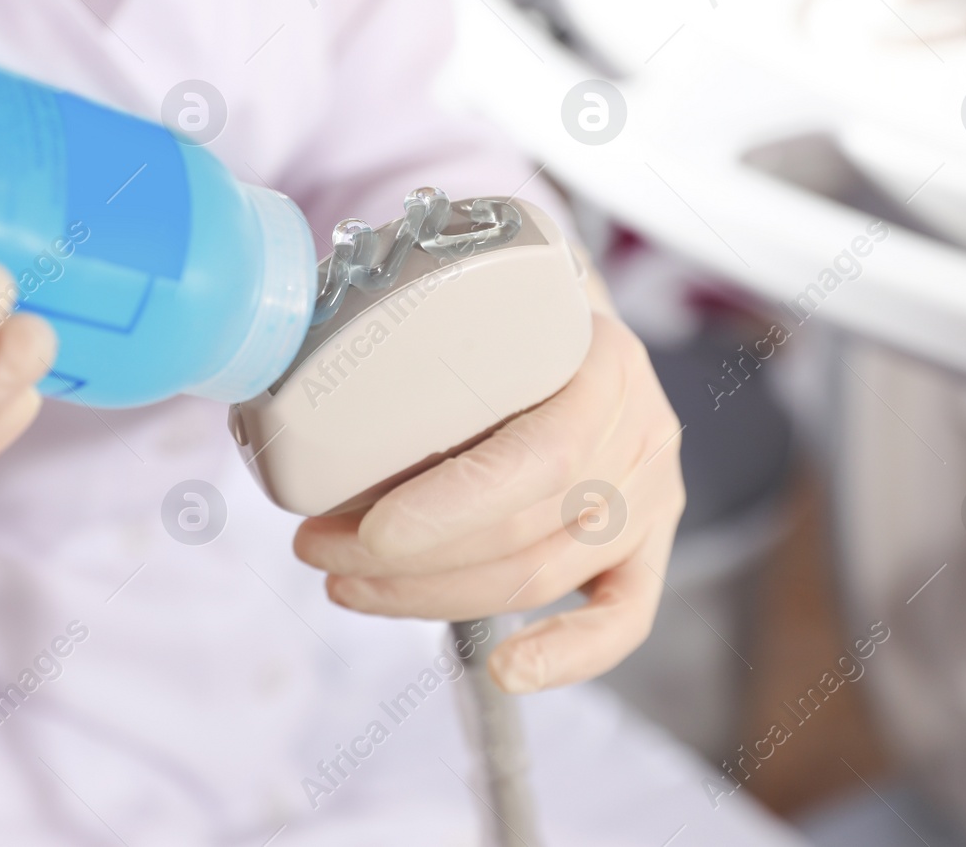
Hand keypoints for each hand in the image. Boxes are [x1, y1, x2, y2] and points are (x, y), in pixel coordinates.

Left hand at [294, 301, 684, 694]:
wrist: (574, 308)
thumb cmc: (515, 305)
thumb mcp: (483, 293)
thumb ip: (428, 327)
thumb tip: (313, 388)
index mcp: (607, 362)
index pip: (538, 458)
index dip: (452, 507)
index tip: (370, 531)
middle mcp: (641, 432)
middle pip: (526, 529)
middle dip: (407, 559)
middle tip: (318, 546)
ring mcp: (652, 495)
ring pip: (543, 576)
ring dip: (431, 595)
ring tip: (346, 581)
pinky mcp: (649, 545)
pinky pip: (622, 618)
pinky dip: (568, 656)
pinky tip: (508, 671)